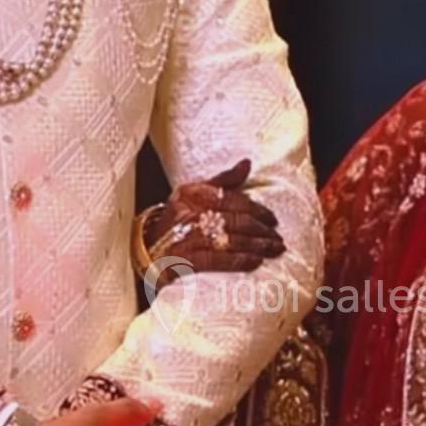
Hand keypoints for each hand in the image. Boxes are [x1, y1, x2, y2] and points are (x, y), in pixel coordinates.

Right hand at [145, 159, 284, 275]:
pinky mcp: (185, 260)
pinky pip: (218, 260)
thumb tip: (247, 164)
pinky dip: (239, 261)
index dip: (256, 209)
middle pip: (235, 220)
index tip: (272, 219)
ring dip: (257, 246)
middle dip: (261, 230)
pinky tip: (256, 261)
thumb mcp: (193, 195)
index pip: (231, 198)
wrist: (147, 251)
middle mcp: (189, 213)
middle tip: (278, 239)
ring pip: (231, 239)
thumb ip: (222, 181)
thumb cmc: (176, 222)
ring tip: (274, 250)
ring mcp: (187, 238)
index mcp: (192, 194)